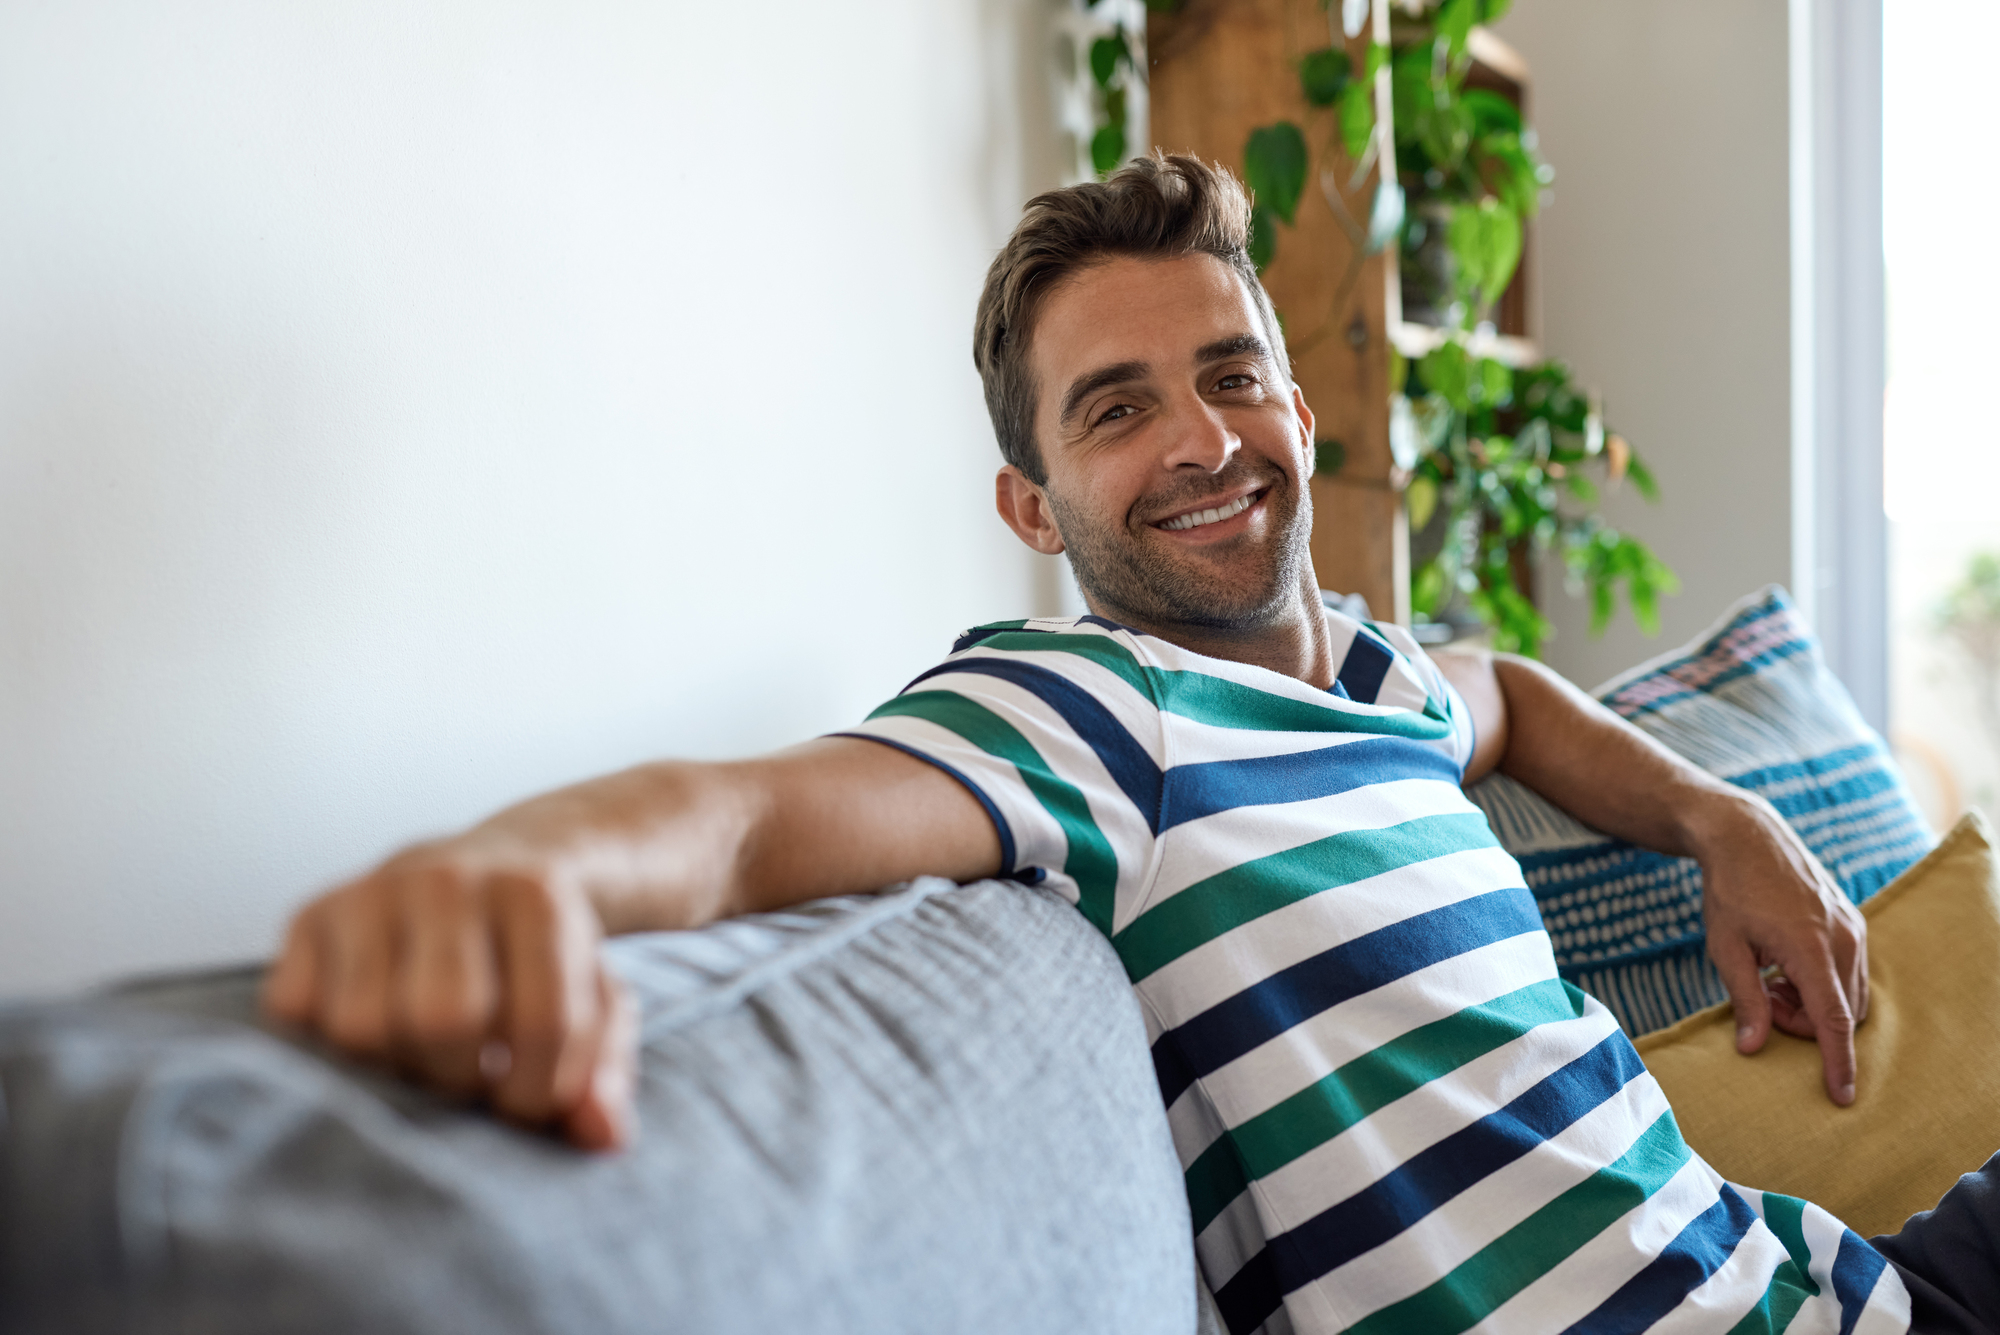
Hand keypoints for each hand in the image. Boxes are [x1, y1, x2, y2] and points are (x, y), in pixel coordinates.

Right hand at [262, 834, 638, 1149]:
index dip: (538, 1091)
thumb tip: (602, 1137)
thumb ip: (604, 1071)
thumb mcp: (591, 1003)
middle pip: (444, 1021)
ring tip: (424, 1058)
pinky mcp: (311, 914)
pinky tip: (375, 1038)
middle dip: (461, 1078)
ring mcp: (373, 893)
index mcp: (536, 896)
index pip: (543, 1023)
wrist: (478, 875)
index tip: (530, 1101)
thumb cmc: (534, 959)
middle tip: (471, 1078)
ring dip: (394, 1069)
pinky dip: (329, 1048)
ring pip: (363, 1026)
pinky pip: (298, 1016)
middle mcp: (449, 880)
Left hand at [1694, 794, 1867, 1104]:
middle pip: (1843, 1013)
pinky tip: (1784, 969)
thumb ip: (1744, 1000)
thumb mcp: (1725, 948)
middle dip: (1805, 1024)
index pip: (1834, 1021)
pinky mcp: (1854, 922)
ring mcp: (1854, 928)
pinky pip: (1850, 972)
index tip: (1842, 1097)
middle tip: (1762, 1002)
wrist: (1747, 836)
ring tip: (1769, 983)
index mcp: (1810, 948)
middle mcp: (1844, 939)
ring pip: (1850, 995)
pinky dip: (1822, 985)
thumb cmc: (1729, 892)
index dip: (1838, 1063)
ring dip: (1813, 1005)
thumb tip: (1752, 1048)